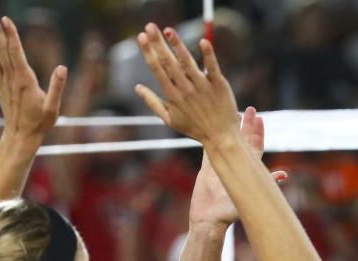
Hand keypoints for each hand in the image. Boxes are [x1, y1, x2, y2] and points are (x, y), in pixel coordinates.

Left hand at [0, 15, 66, 140]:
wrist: (21, 137)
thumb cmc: (39, 124)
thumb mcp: (53, 108)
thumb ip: (57, 87)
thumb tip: (62, 68)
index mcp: (25, 81)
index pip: (16, 52)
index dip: (11, 35)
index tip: (6, 20)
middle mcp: (11, 79)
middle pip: (3, 51)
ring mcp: (3, 83)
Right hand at [134, 24, 239, 145]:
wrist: (220, 137)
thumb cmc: (194, 128)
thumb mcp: (169, 119)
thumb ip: (152, 102)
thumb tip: (137, 88)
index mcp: (172, 96)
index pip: (157, 70)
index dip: (149, 52)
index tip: (141, 37)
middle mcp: (185, 89)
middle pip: (169, 62)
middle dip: (158, 43)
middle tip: (149, 26)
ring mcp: (202, 86)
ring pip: (187, 62)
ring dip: (177, 45)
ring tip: (168, 30)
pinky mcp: (218, 84)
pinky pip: (212, 67)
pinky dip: (208, 55)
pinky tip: (203, 41)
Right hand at [189, 107, 286, 229]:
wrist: (208, 221)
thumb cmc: (229, 213)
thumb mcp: (248, 195)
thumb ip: (265, 183)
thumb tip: (284, 174)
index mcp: (246, 171)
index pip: (254, 146)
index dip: (257, 131)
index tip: (259, 117)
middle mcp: (234, 167)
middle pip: (241, 141)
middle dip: (246, 125)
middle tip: (249, 109)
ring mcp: (220, 167)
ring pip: (225, 143)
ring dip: (228, 129)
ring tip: (230, 114)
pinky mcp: (206, 171)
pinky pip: (208, 151)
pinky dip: (209, 139)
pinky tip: (208, 128)